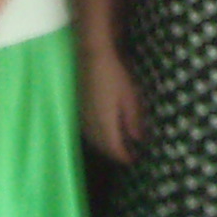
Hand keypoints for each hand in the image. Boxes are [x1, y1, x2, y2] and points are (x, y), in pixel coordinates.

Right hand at [80, 44, 146, 158]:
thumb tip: (137, 140)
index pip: (113, 148)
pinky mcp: (79, 108)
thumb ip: (133, 120)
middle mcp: (90, 124)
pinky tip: (105, 131)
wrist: (92, 56)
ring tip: (119, 145)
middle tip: (128, 155)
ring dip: (105, 146)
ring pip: (94, 139)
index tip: (133, 161)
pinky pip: (88, 131)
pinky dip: (98, 137)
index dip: (123, 157)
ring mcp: (82, 116)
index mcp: (104, 123)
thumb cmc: (115, 75)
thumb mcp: (130, 97)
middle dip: (114, 153)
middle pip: (102, 147)